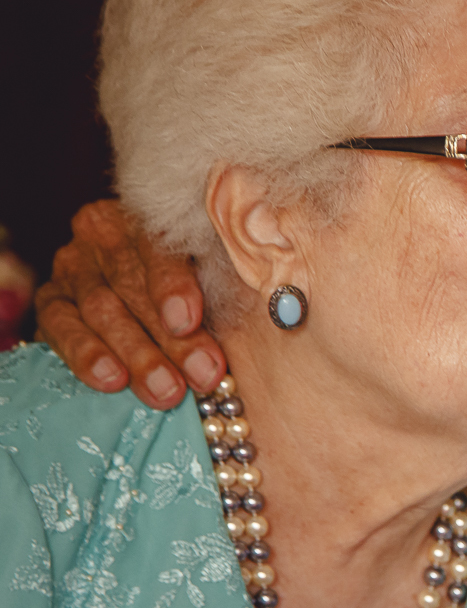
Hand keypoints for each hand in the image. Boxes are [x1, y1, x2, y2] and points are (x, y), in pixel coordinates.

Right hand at [34, 200, 226, 409]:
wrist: (142, 301)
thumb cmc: (201, 289)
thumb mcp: (217, 277)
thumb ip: (229, 285)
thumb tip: (274, 313)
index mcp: (151, 216)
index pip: (161, 245)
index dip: (174, 285)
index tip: (190, 322)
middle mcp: (104, 232)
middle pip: (134, 285)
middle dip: (170, 337)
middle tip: (201, 376)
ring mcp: (73, 265)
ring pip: (102, 310)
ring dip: (137, 354)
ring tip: (167, 391)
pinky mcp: (52, 301)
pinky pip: (61, 326)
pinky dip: (87, 355)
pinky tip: (112, 380)